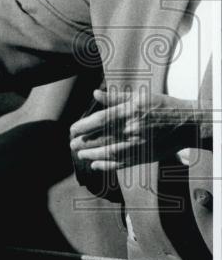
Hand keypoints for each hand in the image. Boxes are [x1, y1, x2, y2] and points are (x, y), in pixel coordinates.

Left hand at [69, 87, 206, 169]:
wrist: (188, 124)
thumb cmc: (162, 106)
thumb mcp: (140, 96)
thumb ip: (115, 97)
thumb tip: (95, 93)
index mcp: (129, 112)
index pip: (100, 120)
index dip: (84, 126)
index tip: (72, 129)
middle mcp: (133, 129)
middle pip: (102, 138)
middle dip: (84, 142)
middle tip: (71, 144)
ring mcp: (140, 144)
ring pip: (111, 152)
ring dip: (92, 155)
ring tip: (80, 154)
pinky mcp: (146, 155)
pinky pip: (124, 163)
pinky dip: (108, 165)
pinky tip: (96, 165)